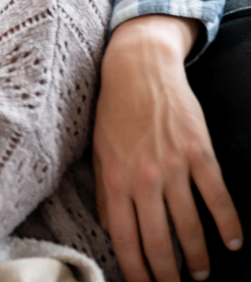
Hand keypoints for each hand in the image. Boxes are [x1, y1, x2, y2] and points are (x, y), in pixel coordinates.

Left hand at [93, 15, 241, 281]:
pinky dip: (227, 223)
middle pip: (158, 241)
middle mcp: (143, 179)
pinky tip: (232, 242)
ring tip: (202, 274)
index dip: (135, 270)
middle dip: (167, 274)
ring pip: (189, 225)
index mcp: (113, 181)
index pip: (124, 239)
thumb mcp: (98, 153)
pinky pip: (216, 196)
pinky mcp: (199, 153)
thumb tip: (110, 230)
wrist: (137, 69)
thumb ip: (104, 194)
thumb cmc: (113, 113)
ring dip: (198, 255)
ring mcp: (173, 166)